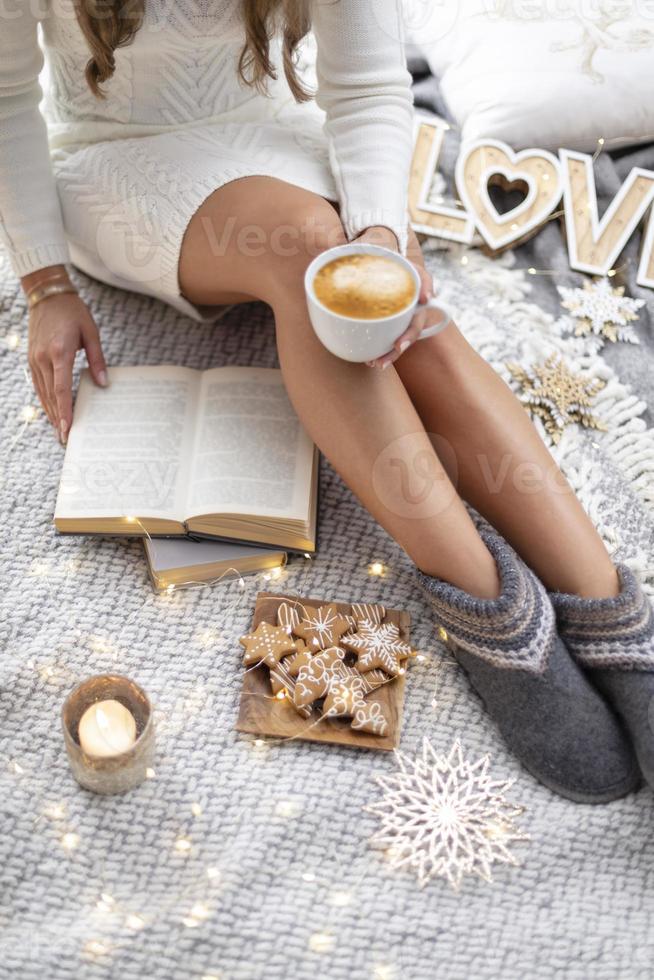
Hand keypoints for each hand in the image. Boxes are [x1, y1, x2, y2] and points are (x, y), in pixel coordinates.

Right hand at [28, 292, 107, 443]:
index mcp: (60, 352)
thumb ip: (97, 360)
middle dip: (58, 418)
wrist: (47, 295)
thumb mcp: (91, 333)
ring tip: (59, 431)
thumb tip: (104, 384)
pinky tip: (52, 411)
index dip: (65, 410)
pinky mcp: (32, 359)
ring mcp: (35, 359)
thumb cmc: (73, 312)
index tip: (67, 427)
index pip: (62, 388)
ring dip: (51, 412)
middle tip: (66, 438)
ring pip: (43, 392)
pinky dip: (45, 400)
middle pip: (51, 395)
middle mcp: (43, 358)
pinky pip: (38, 384)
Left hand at [351, 225, 433, 369]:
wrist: (372, 262)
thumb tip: (329, 255)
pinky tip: (371, 361)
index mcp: (408, 275)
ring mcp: (404, 312)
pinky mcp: (394, 323)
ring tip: (378, 363)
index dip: (426, 286)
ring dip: (395, 351)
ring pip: (407, 334)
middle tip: (399, 346)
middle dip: (409, 335)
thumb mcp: (362, 251)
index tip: (424, 298)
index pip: (423, 277)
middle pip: (417, 318)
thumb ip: (351, 253)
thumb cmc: (370, 257)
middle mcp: (410, 296)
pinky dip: (385, 351)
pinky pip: (394, 339)